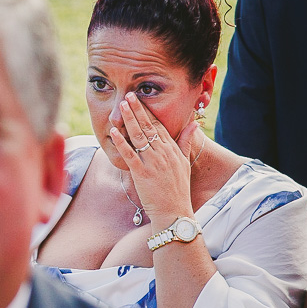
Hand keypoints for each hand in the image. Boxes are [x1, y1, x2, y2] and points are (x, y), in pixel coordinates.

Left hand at [106, 92, 202, 224]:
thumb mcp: (185, 163)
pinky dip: (121, 142)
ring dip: (129, 119)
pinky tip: (114, 132)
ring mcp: (152, 162)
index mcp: (172, 150)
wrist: (175, 212)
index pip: (159, 125)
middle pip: (148, 127)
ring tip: (121, 105)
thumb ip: (186, 142)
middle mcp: (163, 153)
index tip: (140, 99)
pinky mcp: (142, 173)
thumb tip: (192, 123)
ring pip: (139, 136)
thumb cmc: (178, 189)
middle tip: (128, 95)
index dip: (148, 111)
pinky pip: (130, 154)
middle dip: (137, 110)